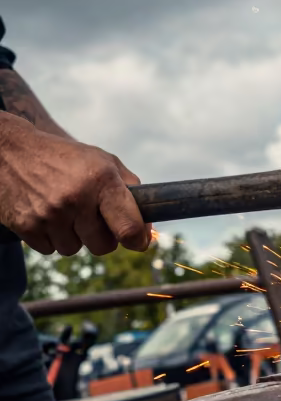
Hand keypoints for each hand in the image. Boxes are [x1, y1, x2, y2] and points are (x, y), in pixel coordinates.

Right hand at [0, 117, 150, 254]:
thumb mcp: (101, 160)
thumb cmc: (64, 157)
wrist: (10, 150)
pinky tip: (45, 214)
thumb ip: (129, 188)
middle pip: (103, 247)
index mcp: (100, 180)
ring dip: (72, 237)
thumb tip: (147, 227)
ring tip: (63, 210)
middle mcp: (76, 198)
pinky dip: (50, 238)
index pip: (129, 227)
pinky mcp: (27, 226)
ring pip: (74, 250)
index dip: (137, 240)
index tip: (138, 241)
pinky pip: (50, 250)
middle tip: (92, 219)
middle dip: (101, 237)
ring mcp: (50, 214)